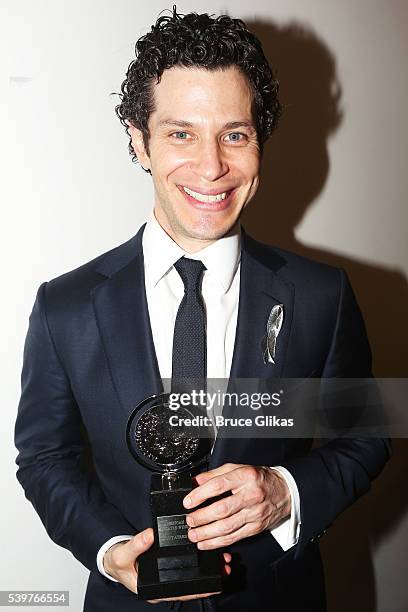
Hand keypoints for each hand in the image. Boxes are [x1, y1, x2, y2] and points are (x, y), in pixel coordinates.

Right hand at [103, 528, 230, 602]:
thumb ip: (137, 545)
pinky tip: (210, 553)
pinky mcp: (168, 567)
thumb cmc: (119, 561)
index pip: (180, 592)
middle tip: (224, 569)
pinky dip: (199, 561)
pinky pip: (187, 568)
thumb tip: (150, 535)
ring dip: (208, 570)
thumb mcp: (124, 554)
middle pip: (190, 586)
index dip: (198, 590)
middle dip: (209, 579)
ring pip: (191, 577)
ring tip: (223, 562)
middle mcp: (163, 586)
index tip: (213, 584)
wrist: (113, 558)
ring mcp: (167, 577)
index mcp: (154, 590)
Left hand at [183, 464, 290, 549]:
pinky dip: (217, 543)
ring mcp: (254, 513)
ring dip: (206, 533)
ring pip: (227, 527)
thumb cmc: (259, 479)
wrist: (285, 491)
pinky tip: (206, 543)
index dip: (200, 495)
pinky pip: (234, 537)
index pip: (219, 486)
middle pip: (222, 509)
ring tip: (193, 534)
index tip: (188, 502)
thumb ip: (215, 474)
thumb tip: (195, 481)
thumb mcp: (238, 468)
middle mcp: (250, 495)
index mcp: (244, 477)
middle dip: (201, 517)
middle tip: (189, 520)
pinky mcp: (256, 527)